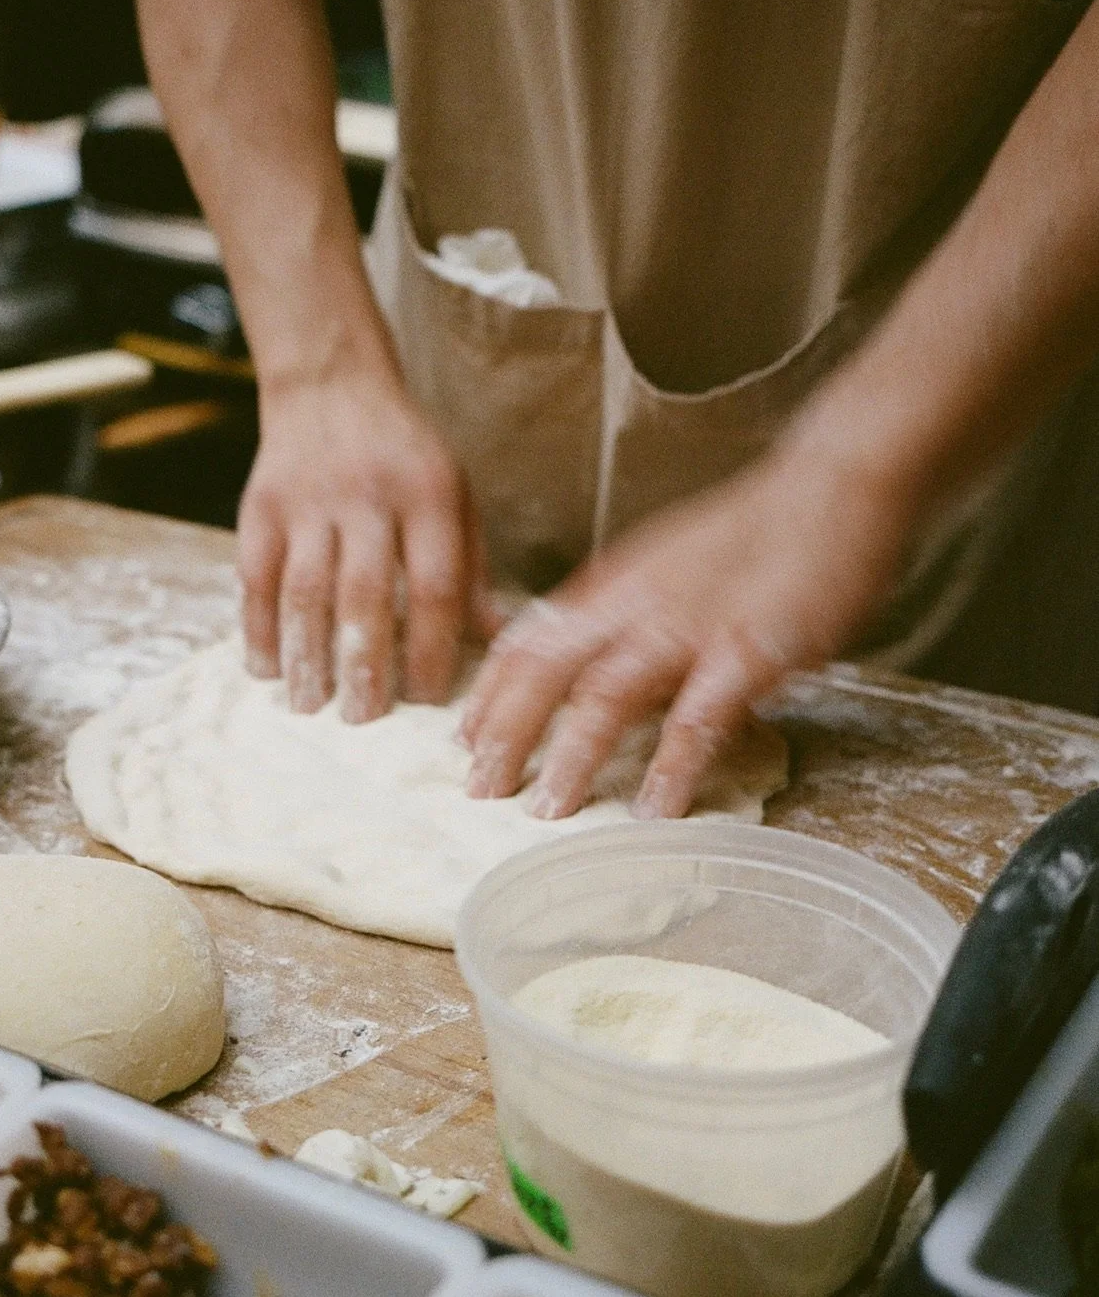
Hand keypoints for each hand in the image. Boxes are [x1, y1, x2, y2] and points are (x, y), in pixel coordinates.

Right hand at [239, 372, 496, 718]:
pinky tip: (268, 668)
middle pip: (364, 594)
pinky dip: (259, 627)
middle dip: (363, 664)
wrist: (330, 382)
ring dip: (306, 655)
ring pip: (305, 590)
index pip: (435, 584)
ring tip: (311, 705)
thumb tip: (494, 640)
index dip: (431, 648)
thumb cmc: (404, 453)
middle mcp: (367, 494)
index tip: (427, 699)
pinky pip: (257, 576)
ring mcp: (308, 500)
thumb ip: (472, 565)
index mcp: (428, 493)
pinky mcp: (261, 505)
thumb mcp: (454, 493)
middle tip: (363, 720)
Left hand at [460, 440, 914, 817]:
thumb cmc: (757, 531)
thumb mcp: (667, 563)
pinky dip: (672, 767)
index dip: (491, 692)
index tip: (465, 737)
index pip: (529, 639)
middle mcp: (636, 605)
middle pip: (547, 671)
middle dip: (506, 732)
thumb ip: (625, 612)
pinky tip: (654, 809)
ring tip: (546, 809)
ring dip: (571, 757)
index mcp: (614, 585)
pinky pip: (698, 718)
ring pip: (605, 696)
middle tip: (478, 788)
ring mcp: (690, 628)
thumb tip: (589, 663)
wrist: (832, 487)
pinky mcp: (747, 652)